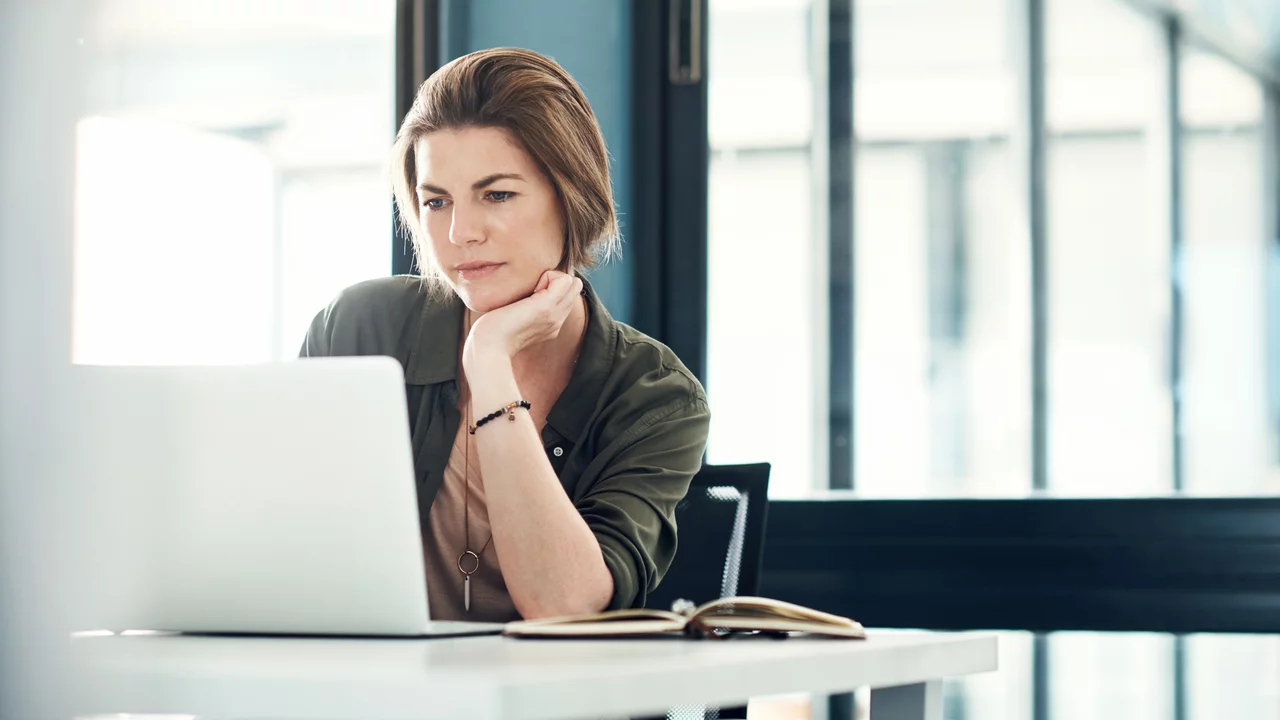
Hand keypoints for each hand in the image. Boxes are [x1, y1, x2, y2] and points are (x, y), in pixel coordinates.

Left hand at [463, 270, 582, 364]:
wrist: (489, 349)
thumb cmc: (491, 334)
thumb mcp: (510, 320)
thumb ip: (520, 309)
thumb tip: (521, 294)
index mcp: (550, 325)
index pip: (565, 297)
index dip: (550, 288)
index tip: (528, 296)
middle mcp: (557, 320)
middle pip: (574, 288)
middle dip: (554, 280)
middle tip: (531, 290)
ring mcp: (555, 314)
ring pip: (573, 282)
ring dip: (552, 277)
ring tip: (531, 290)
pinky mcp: (547, 306)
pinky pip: (563, 279)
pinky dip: (547, 276)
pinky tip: (531, 290)